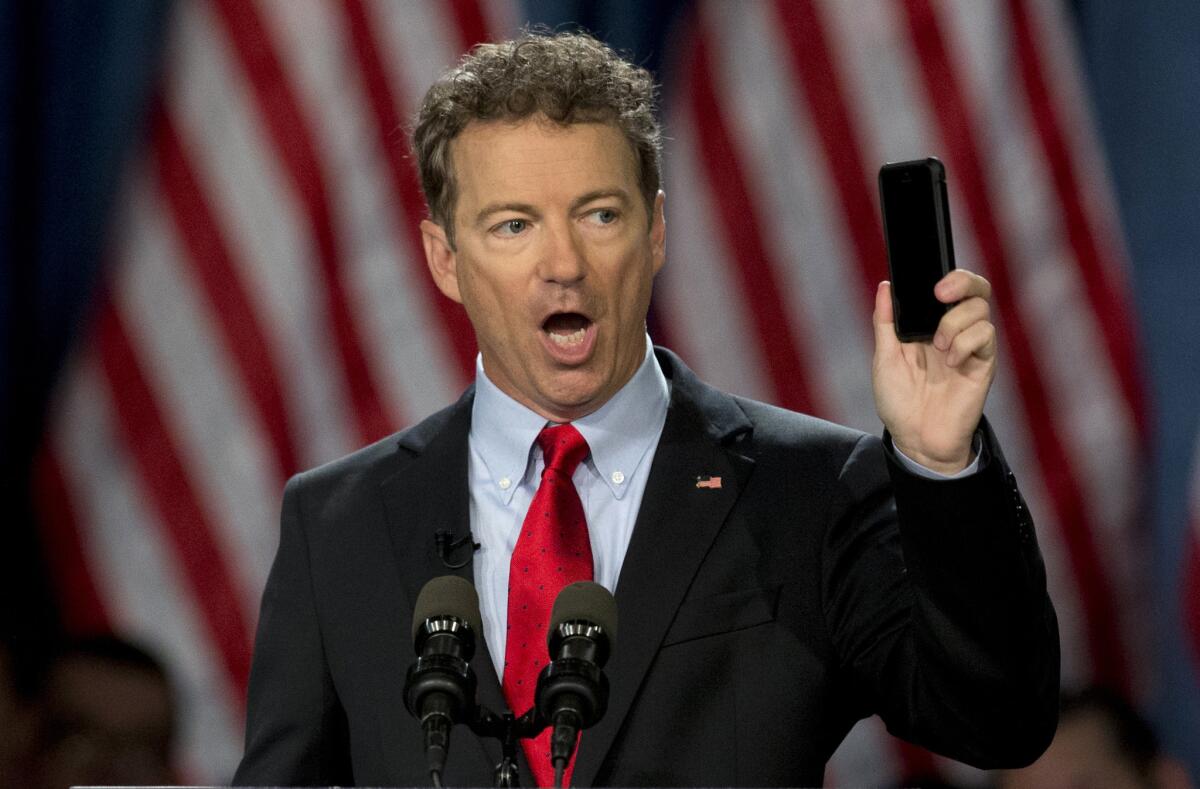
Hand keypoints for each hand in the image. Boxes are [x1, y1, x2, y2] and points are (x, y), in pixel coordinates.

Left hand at [872, 270, 996, 473]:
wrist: (915, 438)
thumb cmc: (899, 400)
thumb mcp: (884, 357)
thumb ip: (885, 321)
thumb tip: (885, 286)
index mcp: (929, 325)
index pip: (949, 288)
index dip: (947, 276)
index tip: (930, 282)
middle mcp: (954, 330)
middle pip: (975, 289)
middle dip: (962, 282)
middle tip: (940, 294)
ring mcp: (970, 346)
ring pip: (979, 309)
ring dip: (954, 323)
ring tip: (937, 347)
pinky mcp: (983, 364)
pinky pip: (986, 336)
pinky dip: (965, 343)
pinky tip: (951, 363)